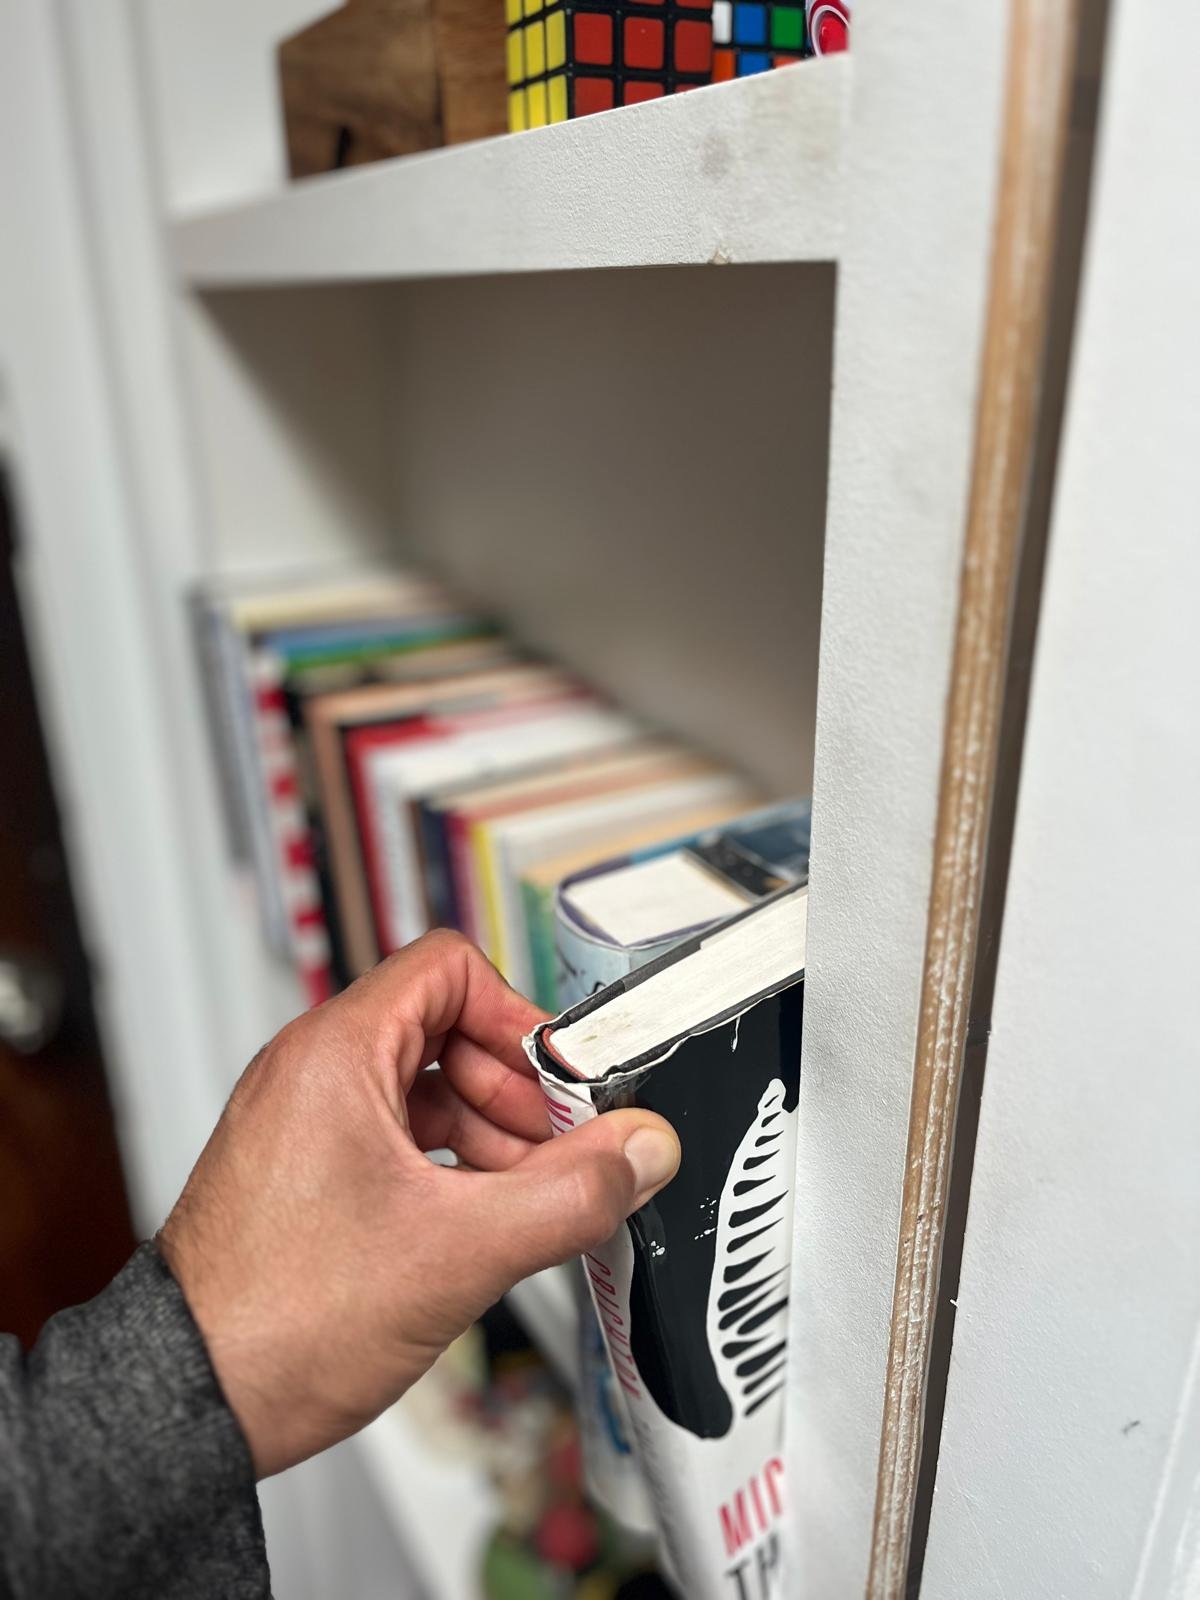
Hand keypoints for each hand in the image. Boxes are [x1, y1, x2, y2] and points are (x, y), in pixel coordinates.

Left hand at [157, 930, 679, 1477]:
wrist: (191, 1402)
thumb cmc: (282, 1317)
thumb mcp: (460, 1250)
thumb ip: (570, 1194)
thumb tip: (642, 1151)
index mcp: (336, 1053)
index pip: (450, 968)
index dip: (520, 1017)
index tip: (563, 1081)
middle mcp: (313, 1071)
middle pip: (446, 1029)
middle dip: (517, 1090)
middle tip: (563, 1152)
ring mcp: (305, 1121)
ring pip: (425, 1088)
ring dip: (491, 1134)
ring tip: (530, 1200)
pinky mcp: (305, 1171)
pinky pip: (398, 1135)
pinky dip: (451, 1164)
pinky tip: (484, 1221)